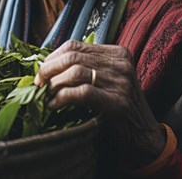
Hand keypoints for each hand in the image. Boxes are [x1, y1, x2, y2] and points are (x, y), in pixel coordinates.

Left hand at [34, 40, 165, 167]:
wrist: (144, 135)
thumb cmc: (117, 106)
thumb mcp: (105, 79)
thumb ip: (85, 67)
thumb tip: (46, 64)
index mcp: (117, 53)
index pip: (75, 45)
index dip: (52, 57)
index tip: (40, 71)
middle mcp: (121, 64)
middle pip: (73, 57)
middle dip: (49, 69)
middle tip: (38, 83)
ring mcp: (122, 82)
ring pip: (75, 73)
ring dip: (54, 85)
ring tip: (46, 96)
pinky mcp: (119, 102)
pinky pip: (82, 93)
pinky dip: (63, 97)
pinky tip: (54, 105)